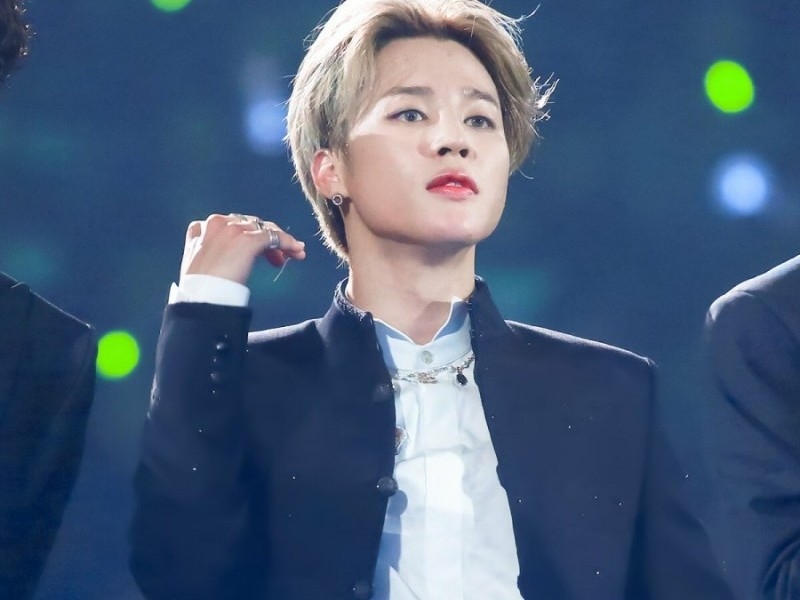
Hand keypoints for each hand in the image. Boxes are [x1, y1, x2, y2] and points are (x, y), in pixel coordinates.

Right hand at [180, 213, 306, 284]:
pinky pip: (273, 237)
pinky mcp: (246, 240)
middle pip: (250, 225)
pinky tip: (297, 250)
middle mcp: (217, 223)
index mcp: (203, 228)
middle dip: (266, 239)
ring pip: (263, 228)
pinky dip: (287, 242)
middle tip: (278, 257)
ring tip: (293, 253)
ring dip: (280, 240)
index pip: (234, 225)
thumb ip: (215, 253)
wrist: (201, 298)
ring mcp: (232, 230)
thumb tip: (232, 258)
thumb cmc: (200, 289)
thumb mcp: (202, 265)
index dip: (250, 236)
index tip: (261, 252)